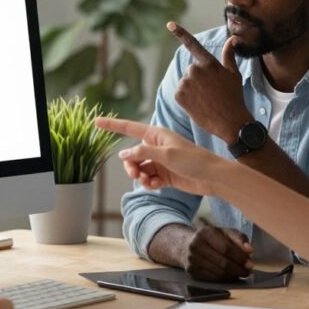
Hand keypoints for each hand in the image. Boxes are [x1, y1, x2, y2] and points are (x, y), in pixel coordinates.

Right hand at [95, 117, 231, 195]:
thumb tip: (124, 154)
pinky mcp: (164, 175)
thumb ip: (143, 153)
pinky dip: (148, 183)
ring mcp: (160, 161)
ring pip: (138, 168)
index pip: (129, 128)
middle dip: (130, 165)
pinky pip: (148, 179)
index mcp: (156, 135)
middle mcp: (156, 146)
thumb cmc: (193, 160)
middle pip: (131, 154)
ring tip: (148, 182)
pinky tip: (155, 186)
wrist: (212, 177)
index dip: (112, 125)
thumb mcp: (166, 155)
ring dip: (139, 176)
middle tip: (136, 174)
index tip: (96, 122)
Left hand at [168, 22, 252, 143]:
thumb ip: (229, 55)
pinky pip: (180, 93)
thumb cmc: (234, 97)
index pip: (193, 44)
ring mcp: (186, 82)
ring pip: (185, 82)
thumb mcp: (233, 74)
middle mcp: (195, 69)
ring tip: (206, 100)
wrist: (230, 122)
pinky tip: (198, 105)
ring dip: (192, 90)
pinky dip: (187, 99)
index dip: (180, 32)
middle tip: (211, 92)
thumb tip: (232, 39)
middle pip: (191, 70)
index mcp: (209, 62)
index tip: (169, 24)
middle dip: (198, 79)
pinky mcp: (179, 95)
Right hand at [184, 226, 253, 280]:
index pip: (226, 248)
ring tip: (242, 273)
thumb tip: (249, 250)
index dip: (240, 257)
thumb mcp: (224, 232)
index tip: (251, 263)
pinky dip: (224, 279)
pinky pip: (212, 278)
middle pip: (223, 262)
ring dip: (233, 275)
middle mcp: (196, 245)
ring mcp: (192, 259)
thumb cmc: (211, 238)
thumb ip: (239, 238)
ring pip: (218, 273)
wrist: (186, 244)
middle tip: (248, 272)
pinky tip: (230, 276)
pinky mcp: (191, 271)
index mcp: (205, 232)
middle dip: (239, 269)